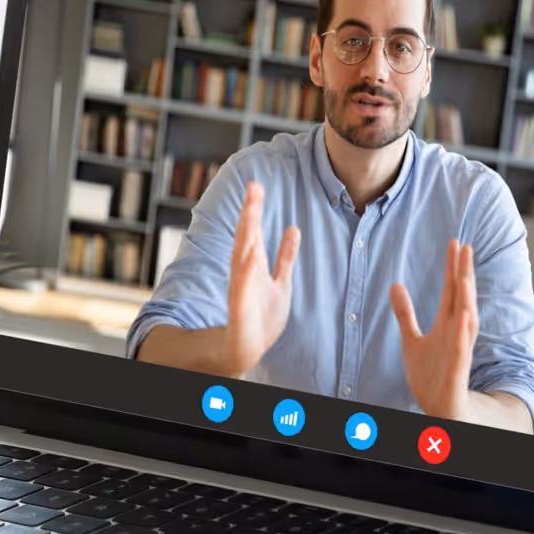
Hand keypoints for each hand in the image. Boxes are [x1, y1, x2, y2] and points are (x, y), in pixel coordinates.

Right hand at [224, 180, 300, 373]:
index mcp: (253, 265)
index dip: (254, 209)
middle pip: (247, 237)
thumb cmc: (262, 316)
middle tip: (253, 187)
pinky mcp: (241, 308)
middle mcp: (245, 272)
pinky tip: (250, 255)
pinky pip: (243, 288)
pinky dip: (246, 272)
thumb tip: (293, 229)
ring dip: (247, 234)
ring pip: (243, 256)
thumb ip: (285, 256)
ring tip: (251, 211)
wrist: (247, 348)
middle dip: (250, 212)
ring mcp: (241, 289)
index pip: (253, 231)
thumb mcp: (280, 281)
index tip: (256, 185)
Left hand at [390, 239, 479, 420]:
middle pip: (462, 299)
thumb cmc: (430, 376)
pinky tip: (465, 317)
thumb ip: (405, 313)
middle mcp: (456, 335)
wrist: (440, 411)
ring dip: (467, 299)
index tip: (456, 242)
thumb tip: (395, 284)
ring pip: (466, 321)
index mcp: (446, 325)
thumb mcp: (412, 340)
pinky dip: (463, 334)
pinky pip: (462, 351)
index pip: (451, 291)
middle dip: (464, 273)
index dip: (453, 267)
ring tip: (465, 275)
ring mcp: (458, 352)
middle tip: (465, 246)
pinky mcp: (457, 372)